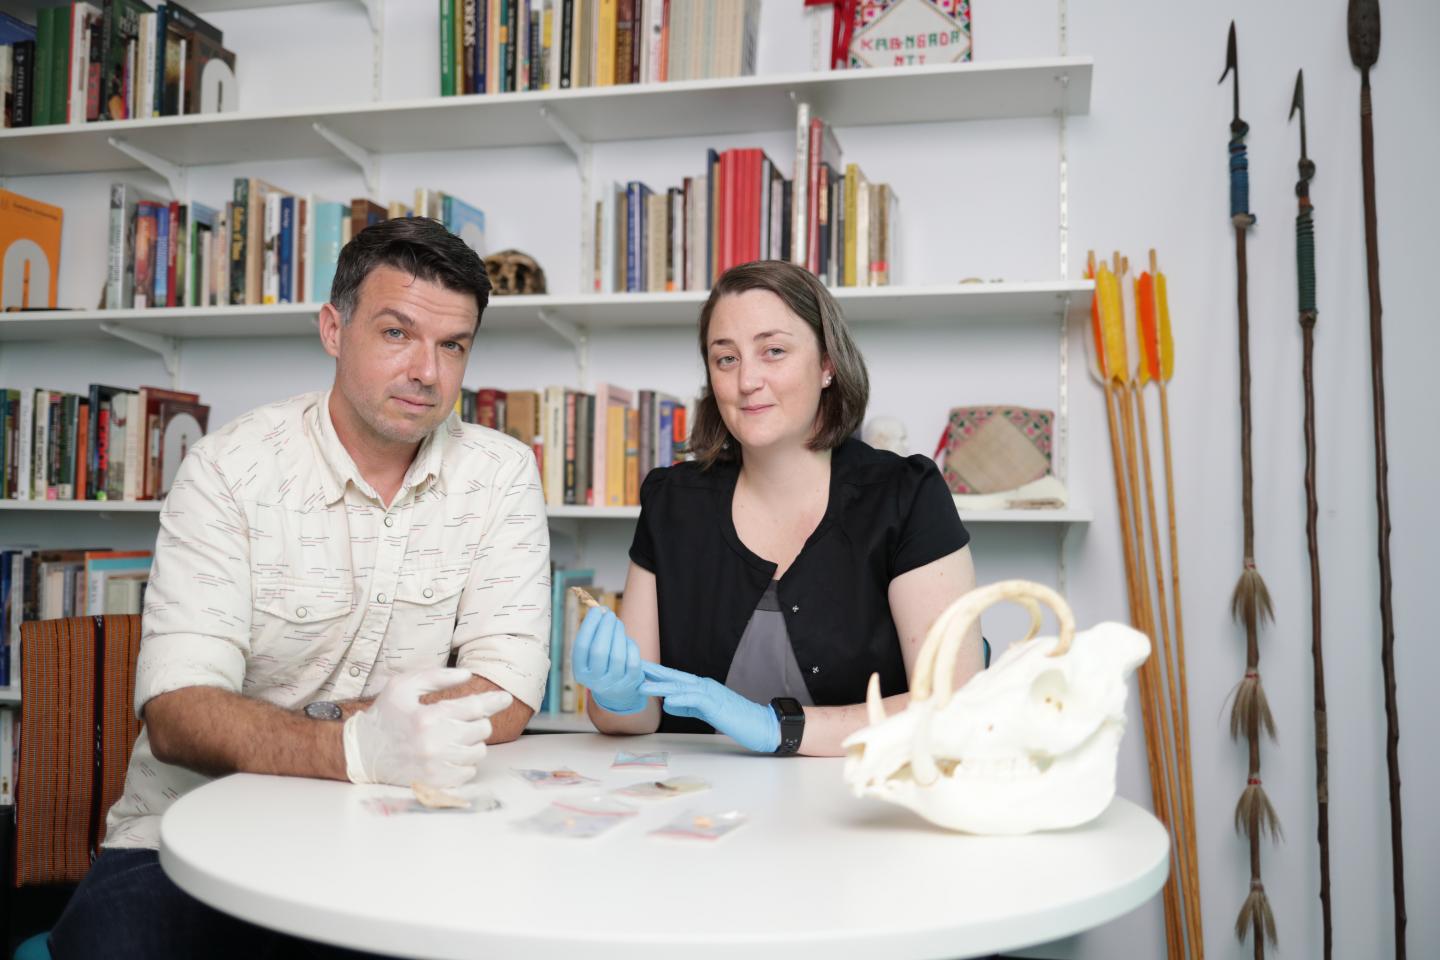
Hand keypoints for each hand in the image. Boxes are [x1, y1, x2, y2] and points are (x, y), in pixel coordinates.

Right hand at [342, 667, 511, 786]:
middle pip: (481, 730)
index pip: (475, 707)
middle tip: (463, 720)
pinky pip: (468, 772)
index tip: (505, 698)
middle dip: (478, 721)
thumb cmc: (384, 715)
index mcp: (428, 716)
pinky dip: (466, 762)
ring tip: (456, 737)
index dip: (494, 701)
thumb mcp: (403, 685)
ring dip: (473, 742)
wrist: (361, 752)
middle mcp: (434, 742)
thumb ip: (437, 677)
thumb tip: (467, 675)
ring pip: (478, 752)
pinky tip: (452, 754)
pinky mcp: (434, 782)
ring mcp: (435, 765)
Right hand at [573, 606, 646, 714]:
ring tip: (617, 623)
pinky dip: (629, 645)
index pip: (581, 646)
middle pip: (599, 651)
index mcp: (580, 672)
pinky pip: (632, 660)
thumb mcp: (592, 653)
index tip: (596, 610)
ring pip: (616, 655)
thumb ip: (593, 634)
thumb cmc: (602, 663)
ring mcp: (613, 683)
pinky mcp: (630, 682)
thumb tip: (601, 610)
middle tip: (610, 614)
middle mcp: (594, 681)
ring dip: (618, 634)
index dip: (589, 626)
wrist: (617, 691)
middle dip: (605, 628)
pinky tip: (626, 639)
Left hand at [639, 663, 779, 752]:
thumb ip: (688, 707)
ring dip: (661, 686)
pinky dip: (681, 699)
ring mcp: (712, 694)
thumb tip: (668, 704)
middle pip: (675, 677)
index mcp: (702, 687)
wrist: (762, 725)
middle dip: (653, 672)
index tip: (638, 670)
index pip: (675, 679)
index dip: (656, 674)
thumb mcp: (706, 713)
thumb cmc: (737, 719)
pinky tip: (668, 701)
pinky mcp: (718, 705)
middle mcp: (705, 686)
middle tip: (634, 665)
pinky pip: (696, 700)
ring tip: (642, 686)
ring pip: (682, 687)